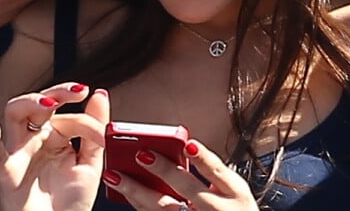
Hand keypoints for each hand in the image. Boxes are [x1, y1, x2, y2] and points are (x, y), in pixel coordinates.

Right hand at [0, 82, 108, 210]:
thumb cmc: (70, 204)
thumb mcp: (90, 164)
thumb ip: (94, 129)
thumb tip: (100, 93)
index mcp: (54, 136)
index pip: (67, 116)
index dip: (87, 121)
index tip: (102, 134)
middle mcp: (35, 139)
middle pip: (37, 103)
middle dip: (57, 92)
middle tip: (77, 91)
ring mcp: (20, 154)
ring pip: (14, 115)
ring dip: (29, 103)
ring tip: (48, 104)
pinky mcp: (9, 175)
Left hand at [103, 138, 258, 209]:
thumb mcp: (234, 190)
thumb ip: (212, 171)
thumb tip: (183, 146)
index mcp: (234, 193)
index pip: (217, 170)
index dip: (203, 158)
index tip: (188, 145)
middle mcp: (217, 210)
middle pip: (188, 189)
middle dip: (164, 171)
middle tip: (141, 154)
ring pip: (165, 209)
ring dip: (138, 192)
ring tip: (115, 175)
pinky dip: (140, 207)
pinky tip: (125, 195)